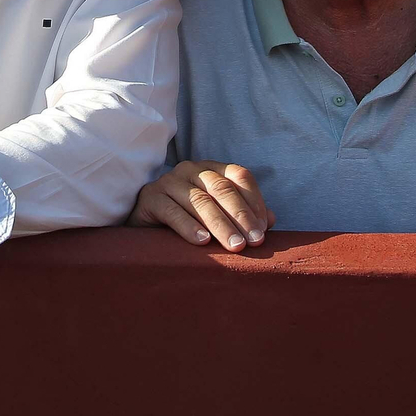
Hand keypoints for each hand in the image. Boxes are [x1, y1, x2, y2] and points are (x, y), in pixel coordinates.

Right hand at [129, 160, 273, 251]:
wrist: (145, 226)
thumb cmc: (187, 220)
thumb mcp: (217, 217)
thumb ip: (243, 216)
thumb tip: (270, 221)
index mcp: (211, 169)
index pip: (239, 176)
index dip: (254, 202)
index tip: (263, 230)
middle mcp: (191, 170)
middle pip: (222, 188)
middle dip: (241, 216)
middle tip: (253, 242)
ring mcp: (169, 181)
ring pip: (200, 200)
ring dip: (220, 225)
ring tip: (234, 246)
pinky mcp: (150, 197)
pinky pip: (172, 211)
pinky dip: (189, 227)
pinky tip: (202, 242)